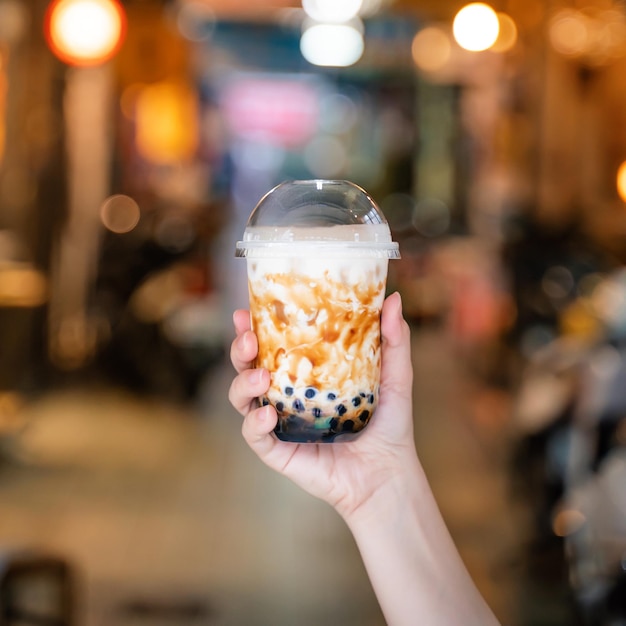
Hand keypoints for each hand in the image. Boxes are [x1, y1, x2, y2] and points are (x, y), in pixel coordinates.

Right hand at [228, 291, 415, 519]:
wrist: (387, 473)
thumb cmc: (389, 424)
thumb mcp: (395, 377)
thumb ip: (393, 340)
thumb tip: (393, 298)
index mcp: (304, 373)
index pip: (272, 344)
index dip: (254, 327)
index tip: (248, 310)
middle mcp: (285, 395)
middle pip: (248, 366)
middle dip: (240, 349)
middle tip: (249, 338)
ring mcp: (278, 423)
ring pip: (241, 397)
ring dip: (243, 382)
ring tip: (261, 376)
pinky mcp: (277, 450)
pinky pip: (254, 435)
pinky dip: (254, 422)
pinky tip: (267, 413)